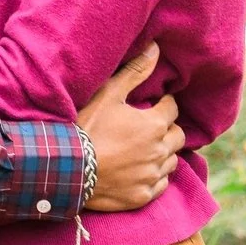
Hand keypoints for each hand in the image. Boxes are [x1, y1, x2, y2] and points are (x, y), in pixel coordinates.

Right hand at [77, 43, 185, 211]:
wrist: (67, 169)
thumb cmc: (86, 127)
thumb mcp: (107, 94)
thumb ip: (135, 72)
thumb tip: (156, 48)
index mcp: (154, 124)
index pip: (172, 109)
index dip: (164, 103)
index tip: (155, 103)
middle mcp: (159, 151)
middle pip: (178, 136)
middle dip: (168, 128)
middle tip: (152, 126)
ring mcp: (152, 175)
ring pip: (172, 161)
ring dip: (163, 152)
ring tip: (146, 148)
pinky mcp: (142, 195)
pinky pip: (160, 184)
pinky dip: (154, 175)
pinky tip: (140, 169)